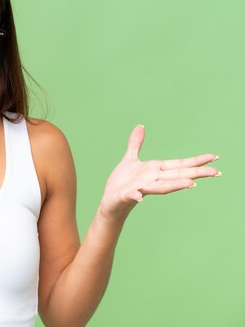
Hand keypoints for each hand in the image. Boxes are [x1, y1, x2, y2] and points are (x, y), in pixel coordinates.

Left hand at [99, 125, 219, 221]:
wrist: (109, 201)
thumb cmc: (122, 182)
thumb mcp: (130, 160)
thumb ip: (136, 144)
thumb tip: (141, 126)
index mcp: (154, 171)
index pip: (178, 165)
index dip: (195, 161)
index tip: (213, 157)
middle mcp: (151, 180)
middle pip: (176, 176)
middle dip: (196, 173)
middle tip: (216, 172)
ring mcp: (140, 188)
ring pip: (160, 187)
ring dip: (175, 185)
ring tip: (191, 184)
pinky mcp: (125, 196)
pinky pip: (131, 195)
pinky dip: (135, 196)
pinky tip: (139, 197)